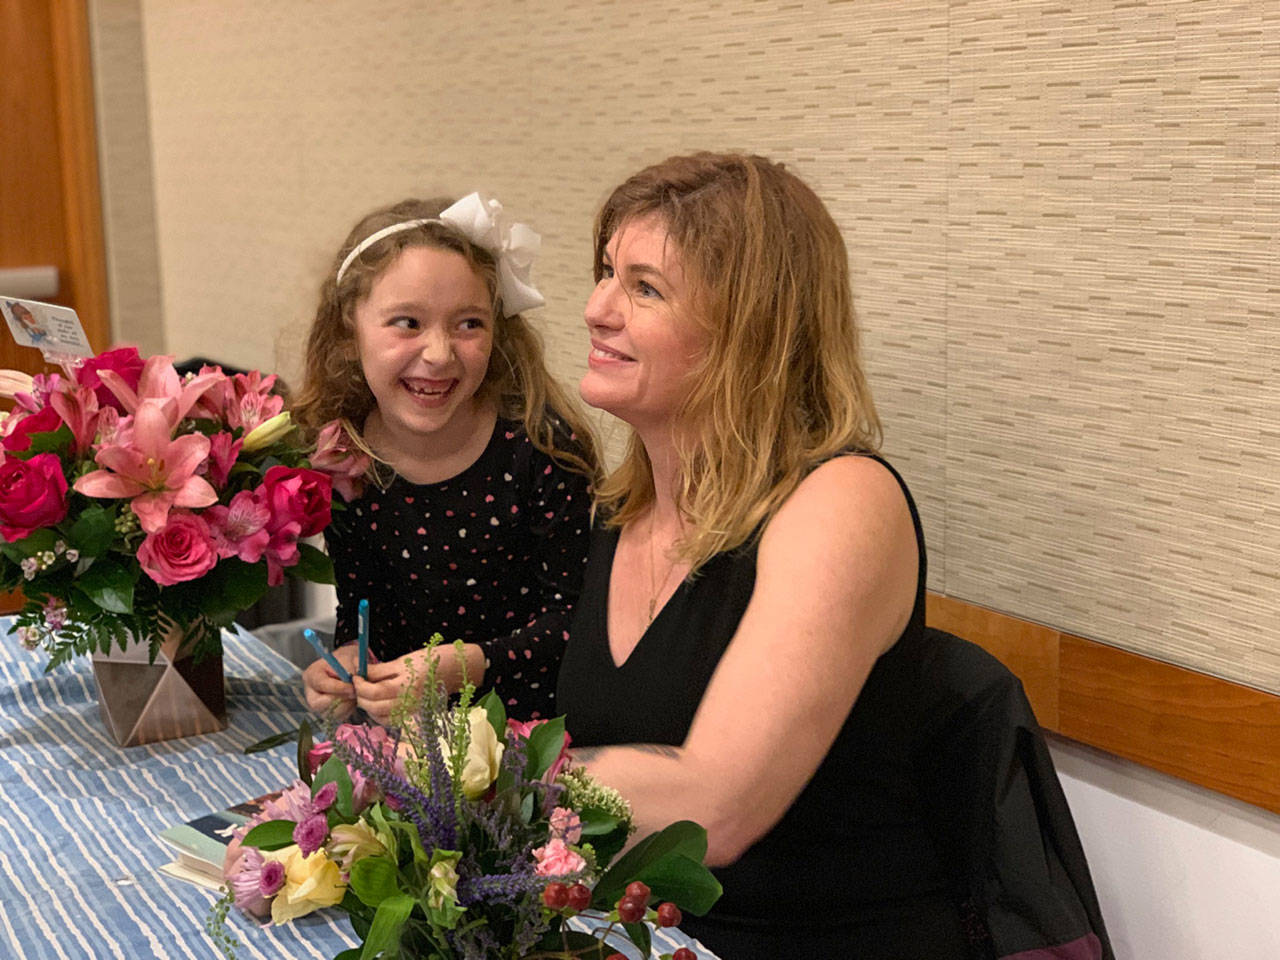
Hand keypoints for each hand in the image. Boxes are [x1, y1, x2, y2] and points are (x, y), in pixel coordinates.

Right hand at [302, 641, 358, 721]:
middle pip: (318, 704)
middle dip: (339, 699)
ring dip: (346, 705)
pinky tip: (352, 699)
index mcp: (311, 675)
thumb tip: (352, 687)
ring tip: (354, 694)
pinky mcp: (327, 713)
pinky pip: (338, 717)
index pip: (321, 684)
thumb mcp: (346, 662)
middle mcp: (310, 692)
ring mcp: (317, 705)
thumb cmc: (345, 663)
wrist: (347, 668)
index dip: (338, 688)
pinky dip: (348, 710)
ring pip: (329, 713)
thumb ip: (347, 673)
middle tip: (353, 693)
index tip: (352, 688)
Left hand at [353, 643, 485, 725]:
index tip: (355, 676)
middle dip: (360, 697)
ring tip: (365, 694)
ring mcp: (412, 710)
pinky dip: (379, 715)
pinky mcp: (414, 715)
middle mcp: (409, 700)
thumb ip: (381, 669)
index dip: (359, 685)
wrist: (457, 669)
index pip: (373, 691)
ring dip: (368, 707)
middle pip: (374, 706)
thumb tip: (361, 673)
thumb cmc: (432, 659)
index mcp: (406, 683)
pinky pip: (391, 721)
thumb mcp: (404, 660)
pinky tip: (378, 704)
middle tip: (357, 685)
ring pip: (380, 716)